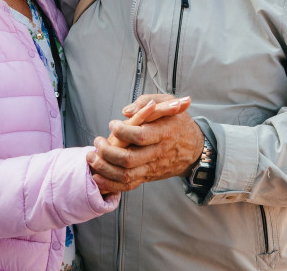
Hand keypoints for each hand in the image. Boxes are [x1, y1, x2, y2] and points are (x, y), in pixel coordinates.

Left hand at [87, 94, 202, 192]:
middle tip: (97, 141)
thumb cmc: (179, 122)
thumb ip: (147, 101)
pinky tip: (97, 176)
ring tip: (91, 157)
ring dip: (104, 168)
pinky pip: (129, 185)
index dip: (123, 131)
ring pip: (126, 175)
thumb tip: (126, 111)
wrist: (195, 150)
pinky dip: (111, 184)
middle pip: (130, 159)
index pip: (141, 136)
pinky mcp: (149, 177)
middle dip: (108, 152)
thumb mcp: (169, 103)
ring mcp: (153, 167)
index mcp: (165, 132)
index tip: (113, 124)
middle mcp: (158, 153)